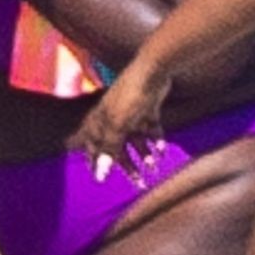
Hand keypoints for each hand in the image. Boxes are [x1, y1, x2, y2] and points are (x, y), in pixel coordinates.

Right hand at [79, 53, 173, 183]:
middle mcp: (113, 119)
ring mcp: (131, 114)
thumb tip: (101, 173)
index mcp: (100, 121)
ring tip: (154, 168)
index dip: (94, 161)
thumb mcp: (117, 126)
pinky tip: (162, 151)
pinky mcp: (148, 110)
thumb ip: (109, 150)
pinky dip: (156, 141)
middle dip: (127, 166)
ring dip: (144, 156)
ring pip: (136, 142)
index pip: (91, 145)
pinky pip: (151, 131)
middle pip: (118, 147)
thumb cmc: (129, 96)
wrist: (152, 71)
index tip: (99, 179)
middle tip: (138, 183)